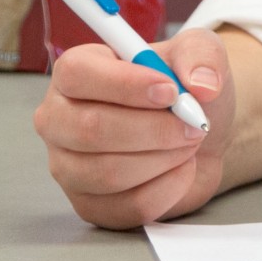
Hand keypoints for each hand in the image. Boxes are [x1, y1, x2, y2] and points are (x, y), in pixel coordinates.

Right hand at [36, 28, 237, 227]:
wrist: (198, 134)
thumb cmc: (186, 90)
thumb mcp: (201, 54)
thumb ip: (202, 55)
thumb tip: (202, 84)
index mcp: (76, 72)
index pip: (78, 74)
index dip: (126, 84)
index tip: (171, 92)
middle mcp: (58, 119)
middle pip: (90, 129)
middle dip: (155, 129)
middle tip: (193, 124)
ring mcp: (68, 166)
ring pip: (108, 173)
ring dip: (165, 158)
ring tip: (188, 144)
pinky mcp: (91, 204)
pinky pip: (129, 206)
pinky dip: (170, 188)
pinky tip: (181, 169)